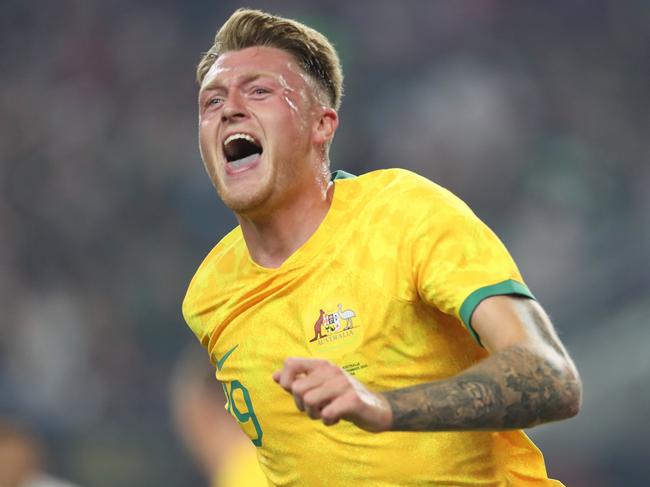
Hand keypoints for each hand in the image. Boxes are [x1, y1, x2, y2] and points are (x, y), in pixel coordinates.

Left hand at [272, 357, 392, 431]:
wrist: (377, 408)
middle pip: (297, 388)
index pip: (290, 363)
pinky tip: (336, 418)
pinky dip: (328, 420)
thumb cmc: (344, 397)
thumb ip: (300, 380)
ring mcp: (343, 384)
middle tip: (317, 408)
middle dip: (302, 404)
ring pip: (309, 401)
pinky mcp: (352, 399)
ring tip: (327, 412)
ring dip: (315, 414)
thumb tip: (275, 376)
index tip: (297, 393)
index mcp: (322, 365)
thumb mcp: (321, 386)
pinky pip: (326, 413)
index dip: (286, 380)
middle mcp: (331, 370)